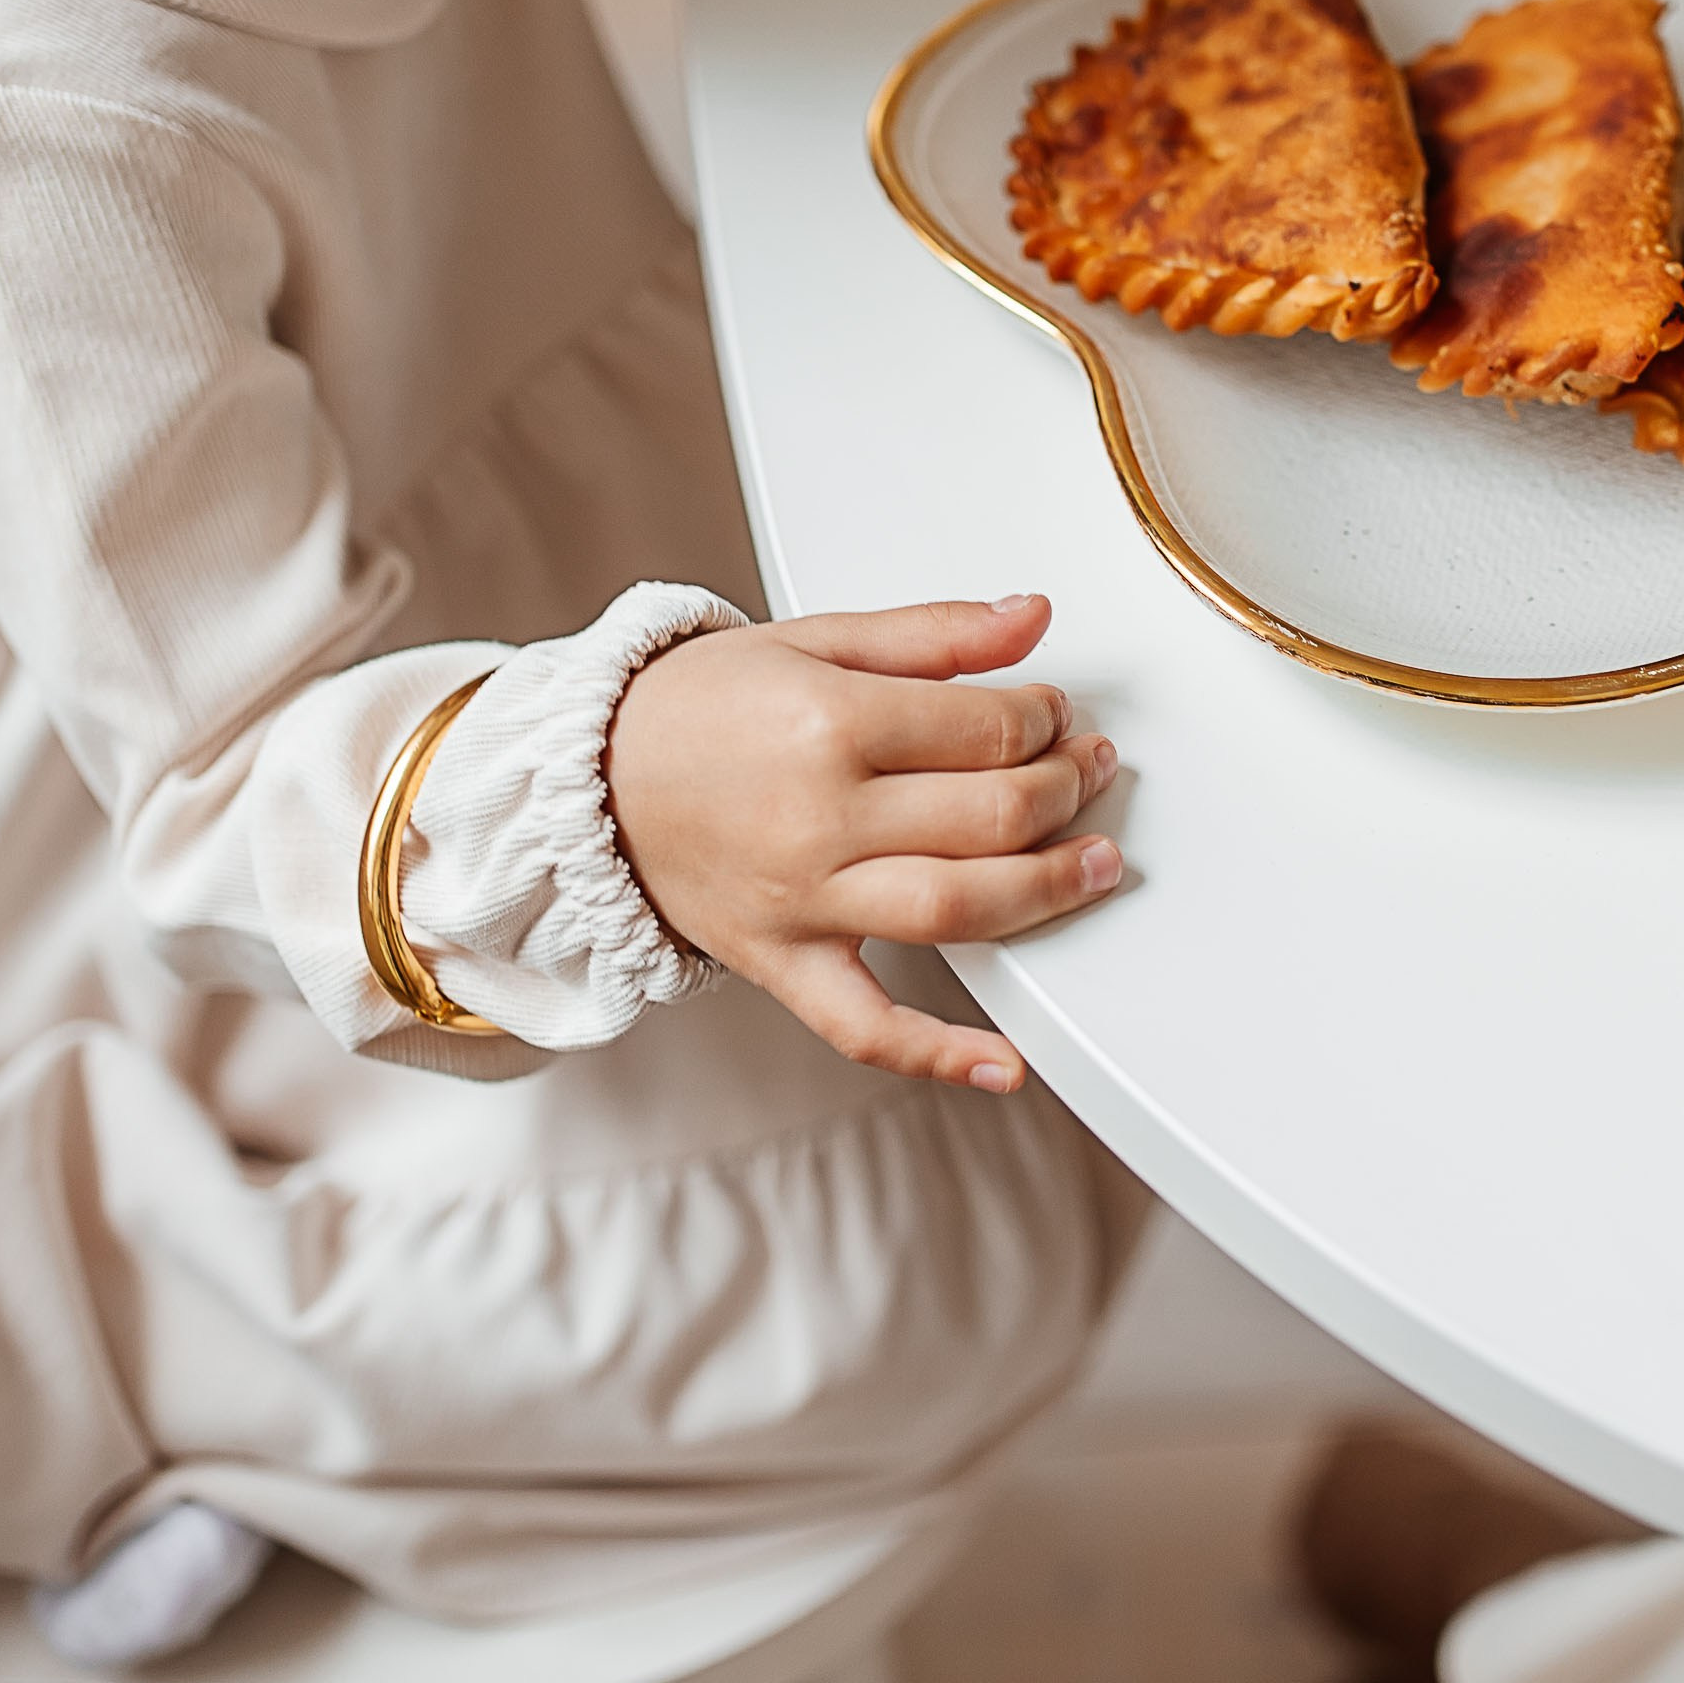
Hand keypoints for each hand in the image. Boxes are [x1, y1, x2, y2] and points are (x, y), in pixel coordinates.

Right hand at [604, 594, 1119, 1090]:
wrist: (587, 783)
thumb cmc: (699, 709)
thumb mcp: (812, 641)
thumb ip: (932, 633)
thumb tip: (1033, 618)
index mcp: (827, 724)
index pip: (987, 728)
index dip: (1046, 718)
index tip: (1055, 713)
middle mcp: (818, 819)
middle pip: (991, 817)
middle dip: (1065, 789)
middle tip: (1088, 771)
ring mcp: (803, 902)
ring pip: (958, 910)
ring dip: (1048, 891)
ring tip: (1096, 865)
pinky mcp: (783, 965)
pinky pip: (869, 1027)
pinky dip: (940, 1055)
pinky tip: (1006, 1065)